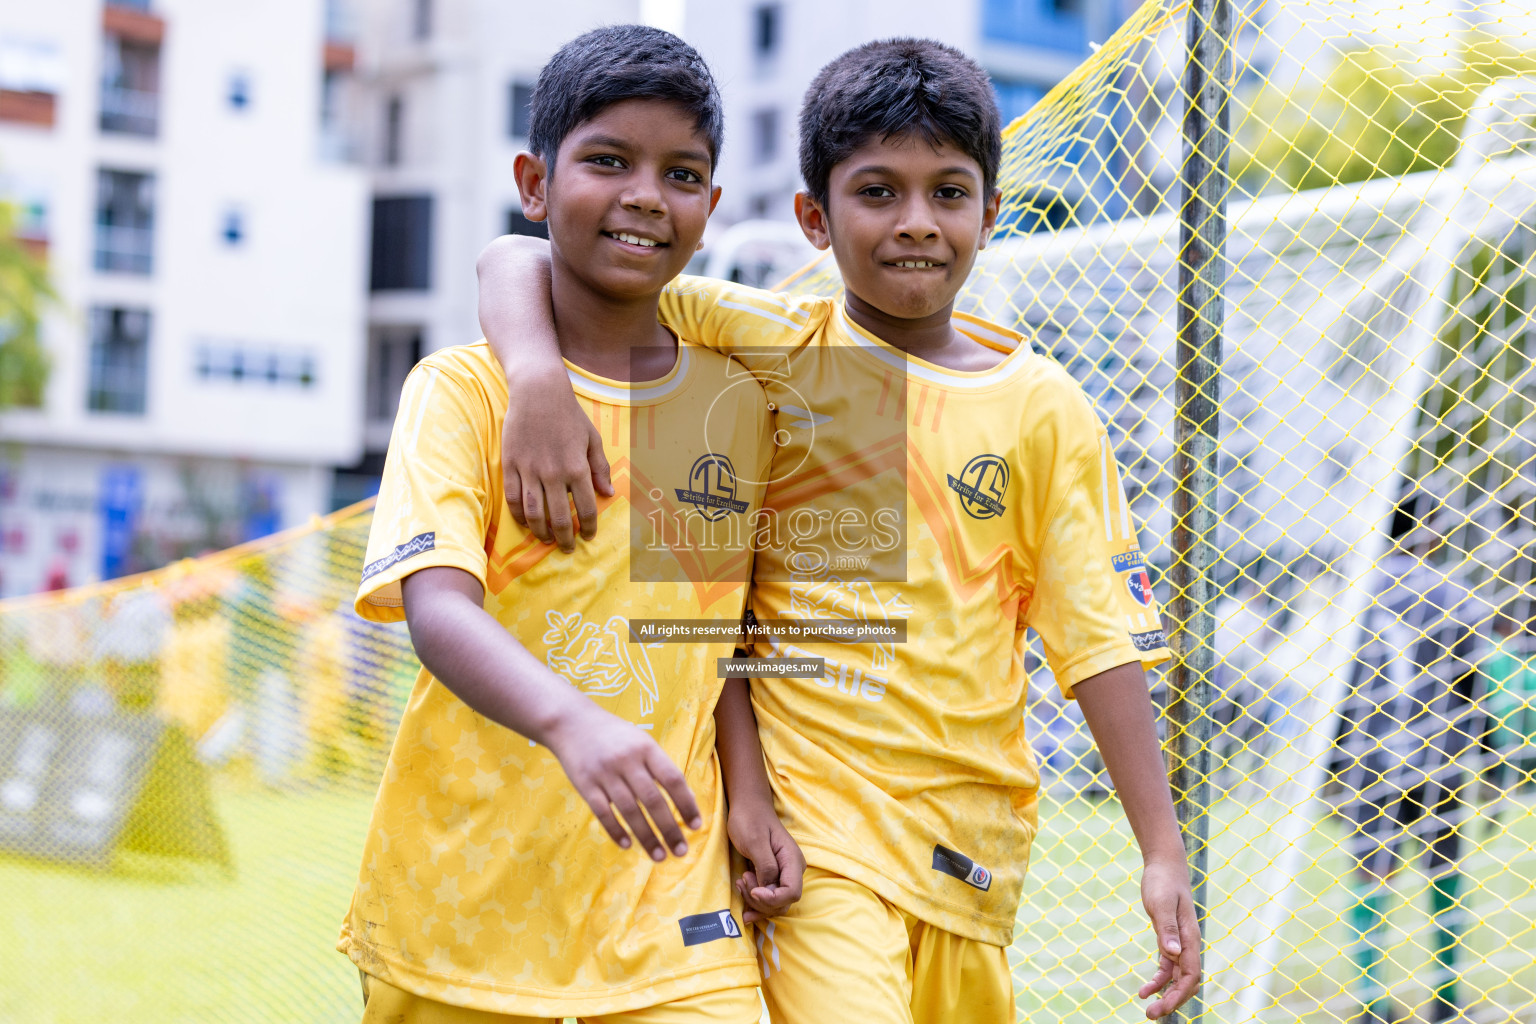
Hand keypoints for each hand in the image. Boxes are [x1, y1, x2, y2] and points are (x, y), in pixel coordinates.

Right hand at [502, 372, 612, 550]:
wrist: (538, 392)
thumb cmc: (569, 414)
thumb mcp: (592, 438)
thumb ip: (600, 467)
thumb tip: (608, 493)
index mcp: (577, 467)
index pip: (585, 508)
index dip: (587, 527)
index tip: (588, 536)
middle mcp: (554, 473)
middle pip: (558, 518)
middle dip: (564, 538)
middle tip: (567, 548)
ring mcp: (529, 470)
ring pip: (533, 514)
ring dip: (540, 532)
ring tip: (546, 539)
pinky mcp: (510, 465)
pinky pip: (513, 499)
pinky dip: (519, 515)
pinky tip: (526, 522)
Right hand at [544, 704, 701, 860]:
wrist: (572, 723)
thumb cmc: (614, 735)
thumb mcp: (641, 741)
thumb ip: (659, 767)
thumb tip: (685, 798)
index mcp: (646, 748)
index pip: (672, 779)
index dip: (687, 803)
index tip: (696, 825)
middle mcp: (627, 761)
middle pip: (653, 800)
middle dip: (669, 828)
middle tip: (680, 851)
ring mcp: (605, 774)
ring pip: (630, 811)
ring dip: (646, 837)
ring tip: (659, 856)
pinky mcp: (585, 785)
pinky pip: (603, 813)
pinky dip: (616, 831)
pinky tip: (628, 845)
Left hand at [726, 799, 804, 922]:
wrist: (748, 807)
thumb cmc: (750, 819)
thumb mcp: (755, 841)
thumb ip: (765, 866)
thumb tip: (769, 889)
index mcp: (792, 860)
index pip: (792, 892)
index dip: (773, 899)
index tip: (754, 891)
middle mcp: (792, 870)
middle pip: (783, 901)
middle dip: (761, 901)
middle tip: (742, 879)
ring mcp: (783, 874)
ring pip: (775, 903)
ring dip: (755, 901)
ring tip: (740, 881)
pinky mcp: (773, 876)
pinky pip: (768, 898)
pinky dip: (754, 901)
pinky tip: (742, 892)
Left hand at [1137, 853, 1201, 1018]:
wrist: (1164, 866)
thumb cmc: (1163, 882)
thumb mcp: (1161, 904)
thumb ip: (1167, 929)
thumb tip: (1172, 954)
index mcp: (1190, 938)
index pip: (1190, 975)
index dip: (1179, 994)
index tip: (1163, 1007)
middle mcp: (1188, 944)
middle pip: (1186, 981)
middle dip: (1172, 1001)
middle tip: (1151, 1015)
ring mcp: (1180, 943)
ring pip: (1177, 978)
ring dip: (1165, 994)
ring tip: (1148, 1009)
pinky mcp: (1169, 940)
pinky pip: (1167, 967)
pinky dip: (1159, 980)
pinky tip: (1145, 989)